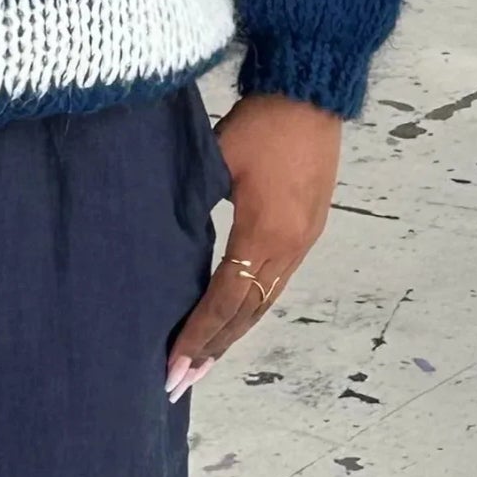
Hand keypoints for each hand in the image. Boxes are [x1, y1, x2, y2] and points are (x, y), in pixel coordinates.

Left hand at [165, 92, 342, 401]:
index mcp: (264, 232)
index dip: (198, 334)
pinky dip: (251, 307)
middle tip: (180, 382)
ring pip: (264, 302)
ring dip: (233, 334)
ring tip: (203, 363)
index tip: (173, 365)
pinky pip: (276, 282)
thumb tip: (163, 230)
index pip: (225, 298)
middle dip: (212, 348)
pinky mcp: (308, 229)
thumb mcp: (218, 155)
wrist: (312, 94)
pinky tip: (234, 318)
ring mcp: (303, 241)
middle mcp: (289, 247)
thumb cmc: (263, 121)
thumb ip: (193, 196)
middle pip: (247, 313)